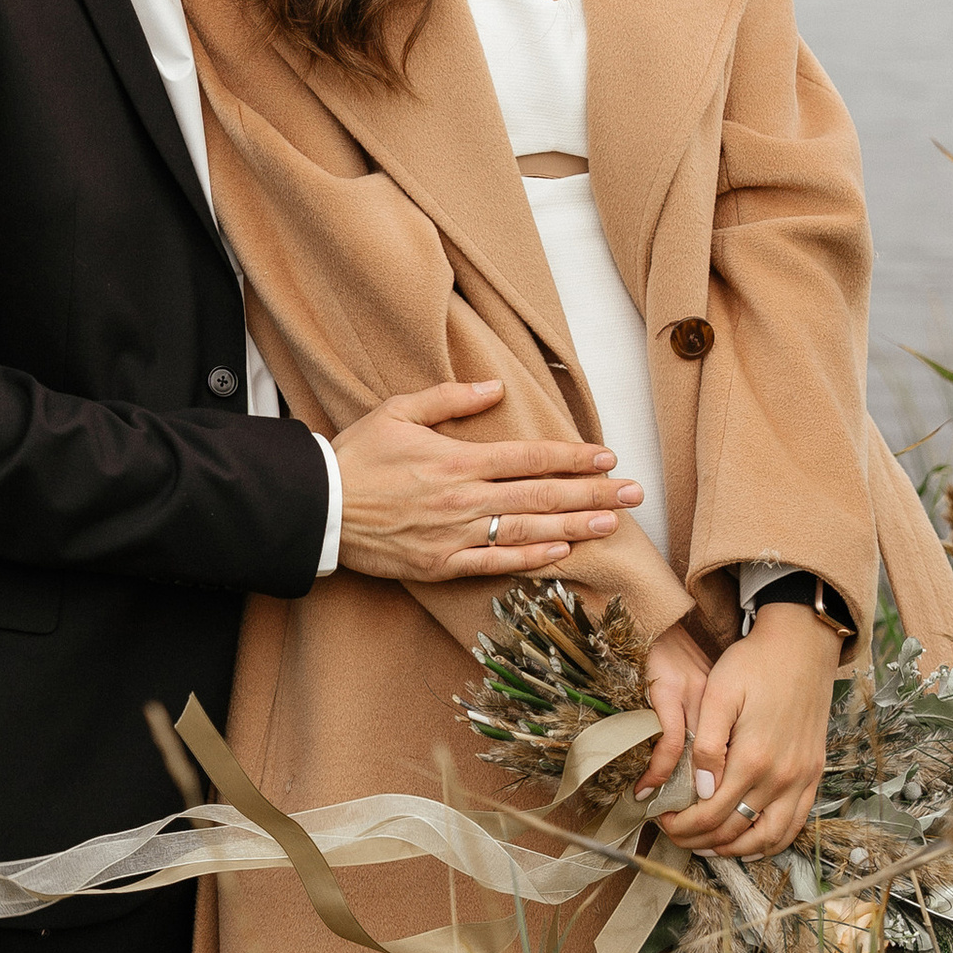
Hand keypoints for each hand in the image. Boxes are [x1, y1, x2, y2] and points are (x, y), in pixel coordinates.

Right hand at [332, 379, 641, 587]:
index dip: (572, 457)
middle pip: (541, 495)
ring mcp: (455, 535)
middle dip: (592, 494)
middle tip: (633, 493)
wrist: (319, 509)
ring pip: (527, 530)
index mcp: (456, 459)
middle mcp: (464, 498)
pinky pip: (496, 563)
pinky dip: (531, 558)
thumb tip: (495, 386)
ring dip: (575, 526)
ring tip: (612, 524)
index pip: (529, 457)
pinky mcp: (442, 565)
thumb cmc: (356, 456)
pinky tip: (562, 553)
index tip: (607, 457)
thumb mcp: (398, 411)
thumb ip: (449, 399)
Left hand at [653, 603, 840, 859]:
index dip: (682, 824)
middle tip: (676, 833)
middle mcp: (781, 777)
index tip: (662, 819)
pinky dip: (770, 842)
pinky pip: (795, 824)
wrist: (801, 646)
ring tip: (706, 845)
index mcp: (753, 759)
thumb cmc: (754, 665)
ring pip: (767, 838)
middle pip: (735, 830)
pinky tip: (749, 841)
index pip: (711, 813)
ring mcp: (801, 779)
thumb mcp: (720, 695)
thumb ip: (708, 746)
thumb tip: (702, 790)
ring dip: (734, 849)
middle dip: (699, 839)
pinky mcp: (813, 774)